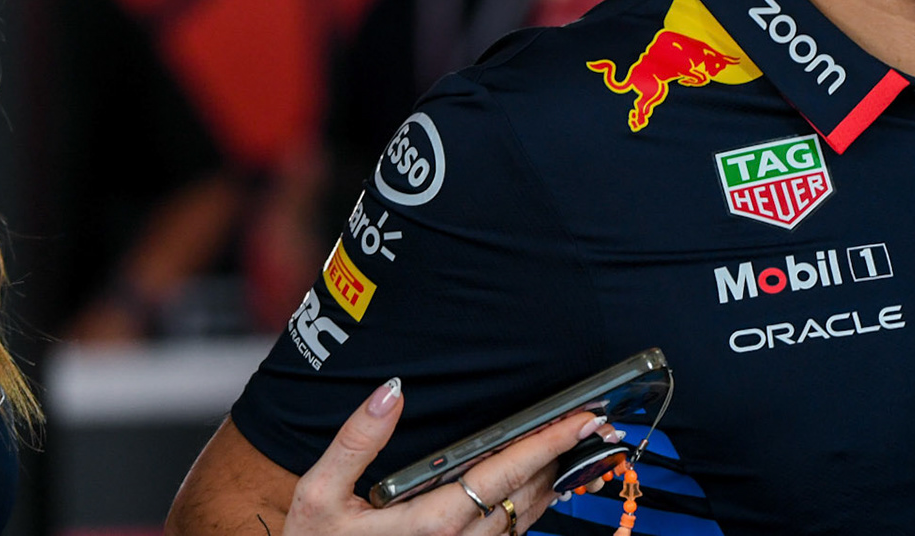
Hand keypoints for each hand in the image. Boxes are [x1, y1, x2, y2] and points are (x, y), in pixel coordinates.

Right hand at [283, 379, 620, 535]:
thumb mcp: (319, 495)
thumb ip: (357, 441)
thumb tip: (392, 391)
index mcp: (431, 523)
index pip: (505, 473)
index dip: (549, 443)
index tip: (583, 418)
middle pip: (527, 494)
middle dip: (563, 456)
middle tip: (595, 422)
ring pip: (525, 518)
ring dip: (552, 481)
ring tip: (580, 445)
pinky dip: (531, 507)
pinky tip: (539, 485)